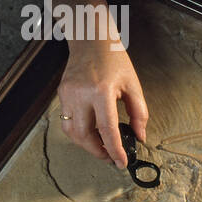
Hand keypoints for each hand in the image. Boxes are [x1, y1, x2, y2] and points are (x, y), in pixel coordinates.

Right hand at [59, 39, 148, 167]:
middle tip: (110, 156)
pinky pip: (67, 121)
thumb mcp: (133, 84)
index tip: (121, 162)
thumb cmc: (113, 58)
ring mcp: (68, 95)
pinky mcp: (61, 94)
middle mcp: (81, 95)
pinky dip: (78, 131)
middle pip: (84, 136)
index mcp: (101, 92)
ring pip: (72, 132)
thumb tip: (139, 136)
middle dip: (98, 151)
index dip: (115, 150)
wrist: (91, 39)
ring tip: (100, 146)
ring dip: (86, 144)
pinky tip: (90, 131)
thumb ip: (139, 112)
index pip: (107, 130)